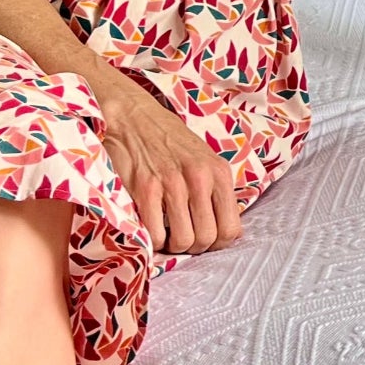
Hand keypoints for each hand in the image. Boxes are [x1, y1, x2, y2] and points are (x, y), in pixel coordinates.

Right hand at [100, 85, 241, 254]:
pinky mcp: (145, 188)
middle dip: (193, 248)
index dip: (217, 243)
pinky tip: (150, 227)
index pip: (231, 229)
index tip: (203, 239)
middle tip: (181, 239)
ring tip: (166, 235)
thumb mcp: (204, 159)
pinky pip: (156, 234)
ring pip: (184, 241)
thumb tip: (225, 230)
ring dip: (173, 246)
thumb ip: (215, 191)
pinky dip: (153, 241)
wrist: (133, 116)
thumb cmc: (168, 141)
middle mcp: (200, 178)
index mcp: (218, 172)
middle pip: (207, 239)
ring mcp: (173, 183)